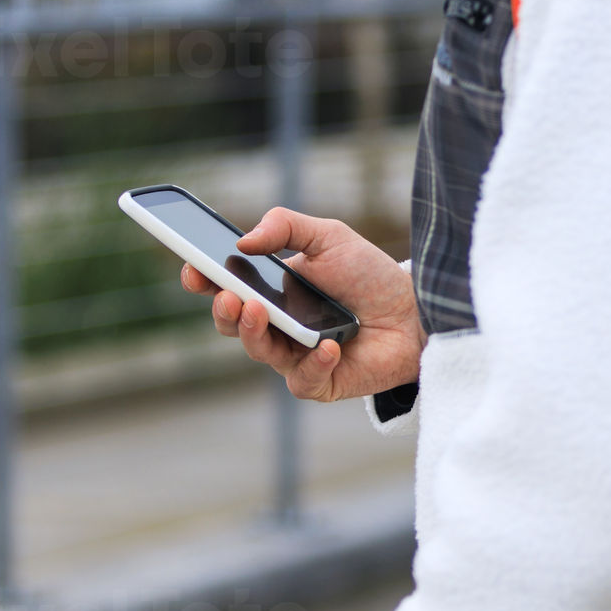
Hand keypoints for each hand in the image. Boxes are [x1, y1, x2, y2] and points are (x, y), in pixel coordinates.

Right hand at [181, 208, 424, 402]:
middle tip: (229, 296)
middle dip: (224, 311)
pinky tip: (328, 346)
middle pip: (233, 324)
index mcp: (271, 290)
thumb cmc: (369, 274)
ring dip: (254, 333)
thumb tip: (243, 241)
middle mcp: (276, 325)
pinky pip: (303, 380)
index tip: (193, 268)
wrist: (417, 311)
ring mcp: (295, 356)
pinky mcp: (321, 382)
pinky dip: (313, 363)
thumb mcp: (329, 236)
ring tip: (259, 310)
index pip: (225, 287)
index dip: (203, 280)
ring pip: (260, 352)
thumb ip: (285, 227)